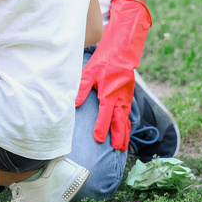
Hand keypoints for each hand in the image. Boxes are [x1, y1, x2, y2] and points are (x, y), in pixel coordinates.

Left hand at [74, 0, 152, 150]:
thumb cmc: (103, 62)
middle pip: (119, 121)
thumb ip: (80, 88)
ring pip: (125, 120)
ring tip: (122, 149)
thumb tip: (73, 103)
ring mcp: (126, 98)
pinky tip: (125, 135)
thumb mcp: (88, 72)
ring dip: (124, 134)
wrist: (121, 52)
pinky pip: (128, 115)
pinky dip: (127, 127)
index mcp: (109, 92)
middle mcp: (119, 98)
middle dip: (118, 136)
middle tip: (115, 150)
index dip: (100, 126)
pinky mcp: (128, 98)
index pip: (104, 113)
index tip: (97, 139)